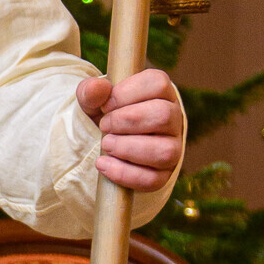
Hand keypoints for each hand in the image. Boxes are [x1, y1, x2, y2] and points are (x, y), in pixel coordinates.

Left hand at [76, 67, 184, 192]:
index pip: (158, 84)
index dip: (127, 93)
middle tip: (104, 126)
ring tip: (105, 145)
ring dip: (126, 148)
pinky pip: (152, 179)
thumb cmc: (105, 115)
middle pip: (163, 115)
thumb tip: (98, 88)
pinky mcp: (163, 175)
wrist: (105, 145)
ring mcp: (172, 148)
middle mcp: (173, 119)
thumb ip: (91, 91)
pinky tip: (104, 164)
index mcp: (161, 93)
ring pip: (163, 151)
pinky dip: (123, 173)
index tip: (105, 105)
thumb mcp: (94, 101)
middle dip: (125, 121)